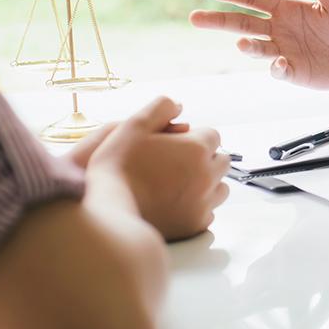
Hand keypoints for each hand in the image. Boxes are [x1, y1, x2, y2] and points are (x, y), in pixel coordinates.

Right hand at [87, 97, 230, 240]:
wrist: (107, 210)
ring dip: (207, 183)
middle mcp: (207, 174)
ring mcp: (204, 201)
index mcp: (196, 148)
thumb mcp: (133, 125)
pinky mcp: (196, 223)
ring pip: (221, 187)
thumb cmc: (117, 165)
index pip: (213, 135)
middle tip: (179, 163)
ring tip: (181, 183)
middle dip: (206, 159)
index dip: (195, 138)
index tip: (177, 145)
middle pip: (221, 160)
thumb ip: (160, 108)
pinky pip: (209, 211)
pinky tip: (178, 203)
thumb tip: (179, 105)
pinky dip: (199, 206)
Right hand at [190, 0, 328, 89]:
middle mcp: (277, 30)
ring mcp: (283, 52)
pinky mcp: (293, 72)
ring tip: (241, 43)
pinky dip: (276, 67)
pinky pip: (278, 70)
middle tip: (195, 18)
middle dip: (218, 21)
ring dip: (247, 46)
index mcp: (283, 10)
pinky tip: (282, 62)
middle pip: (241, 24)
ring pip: (256, 48)